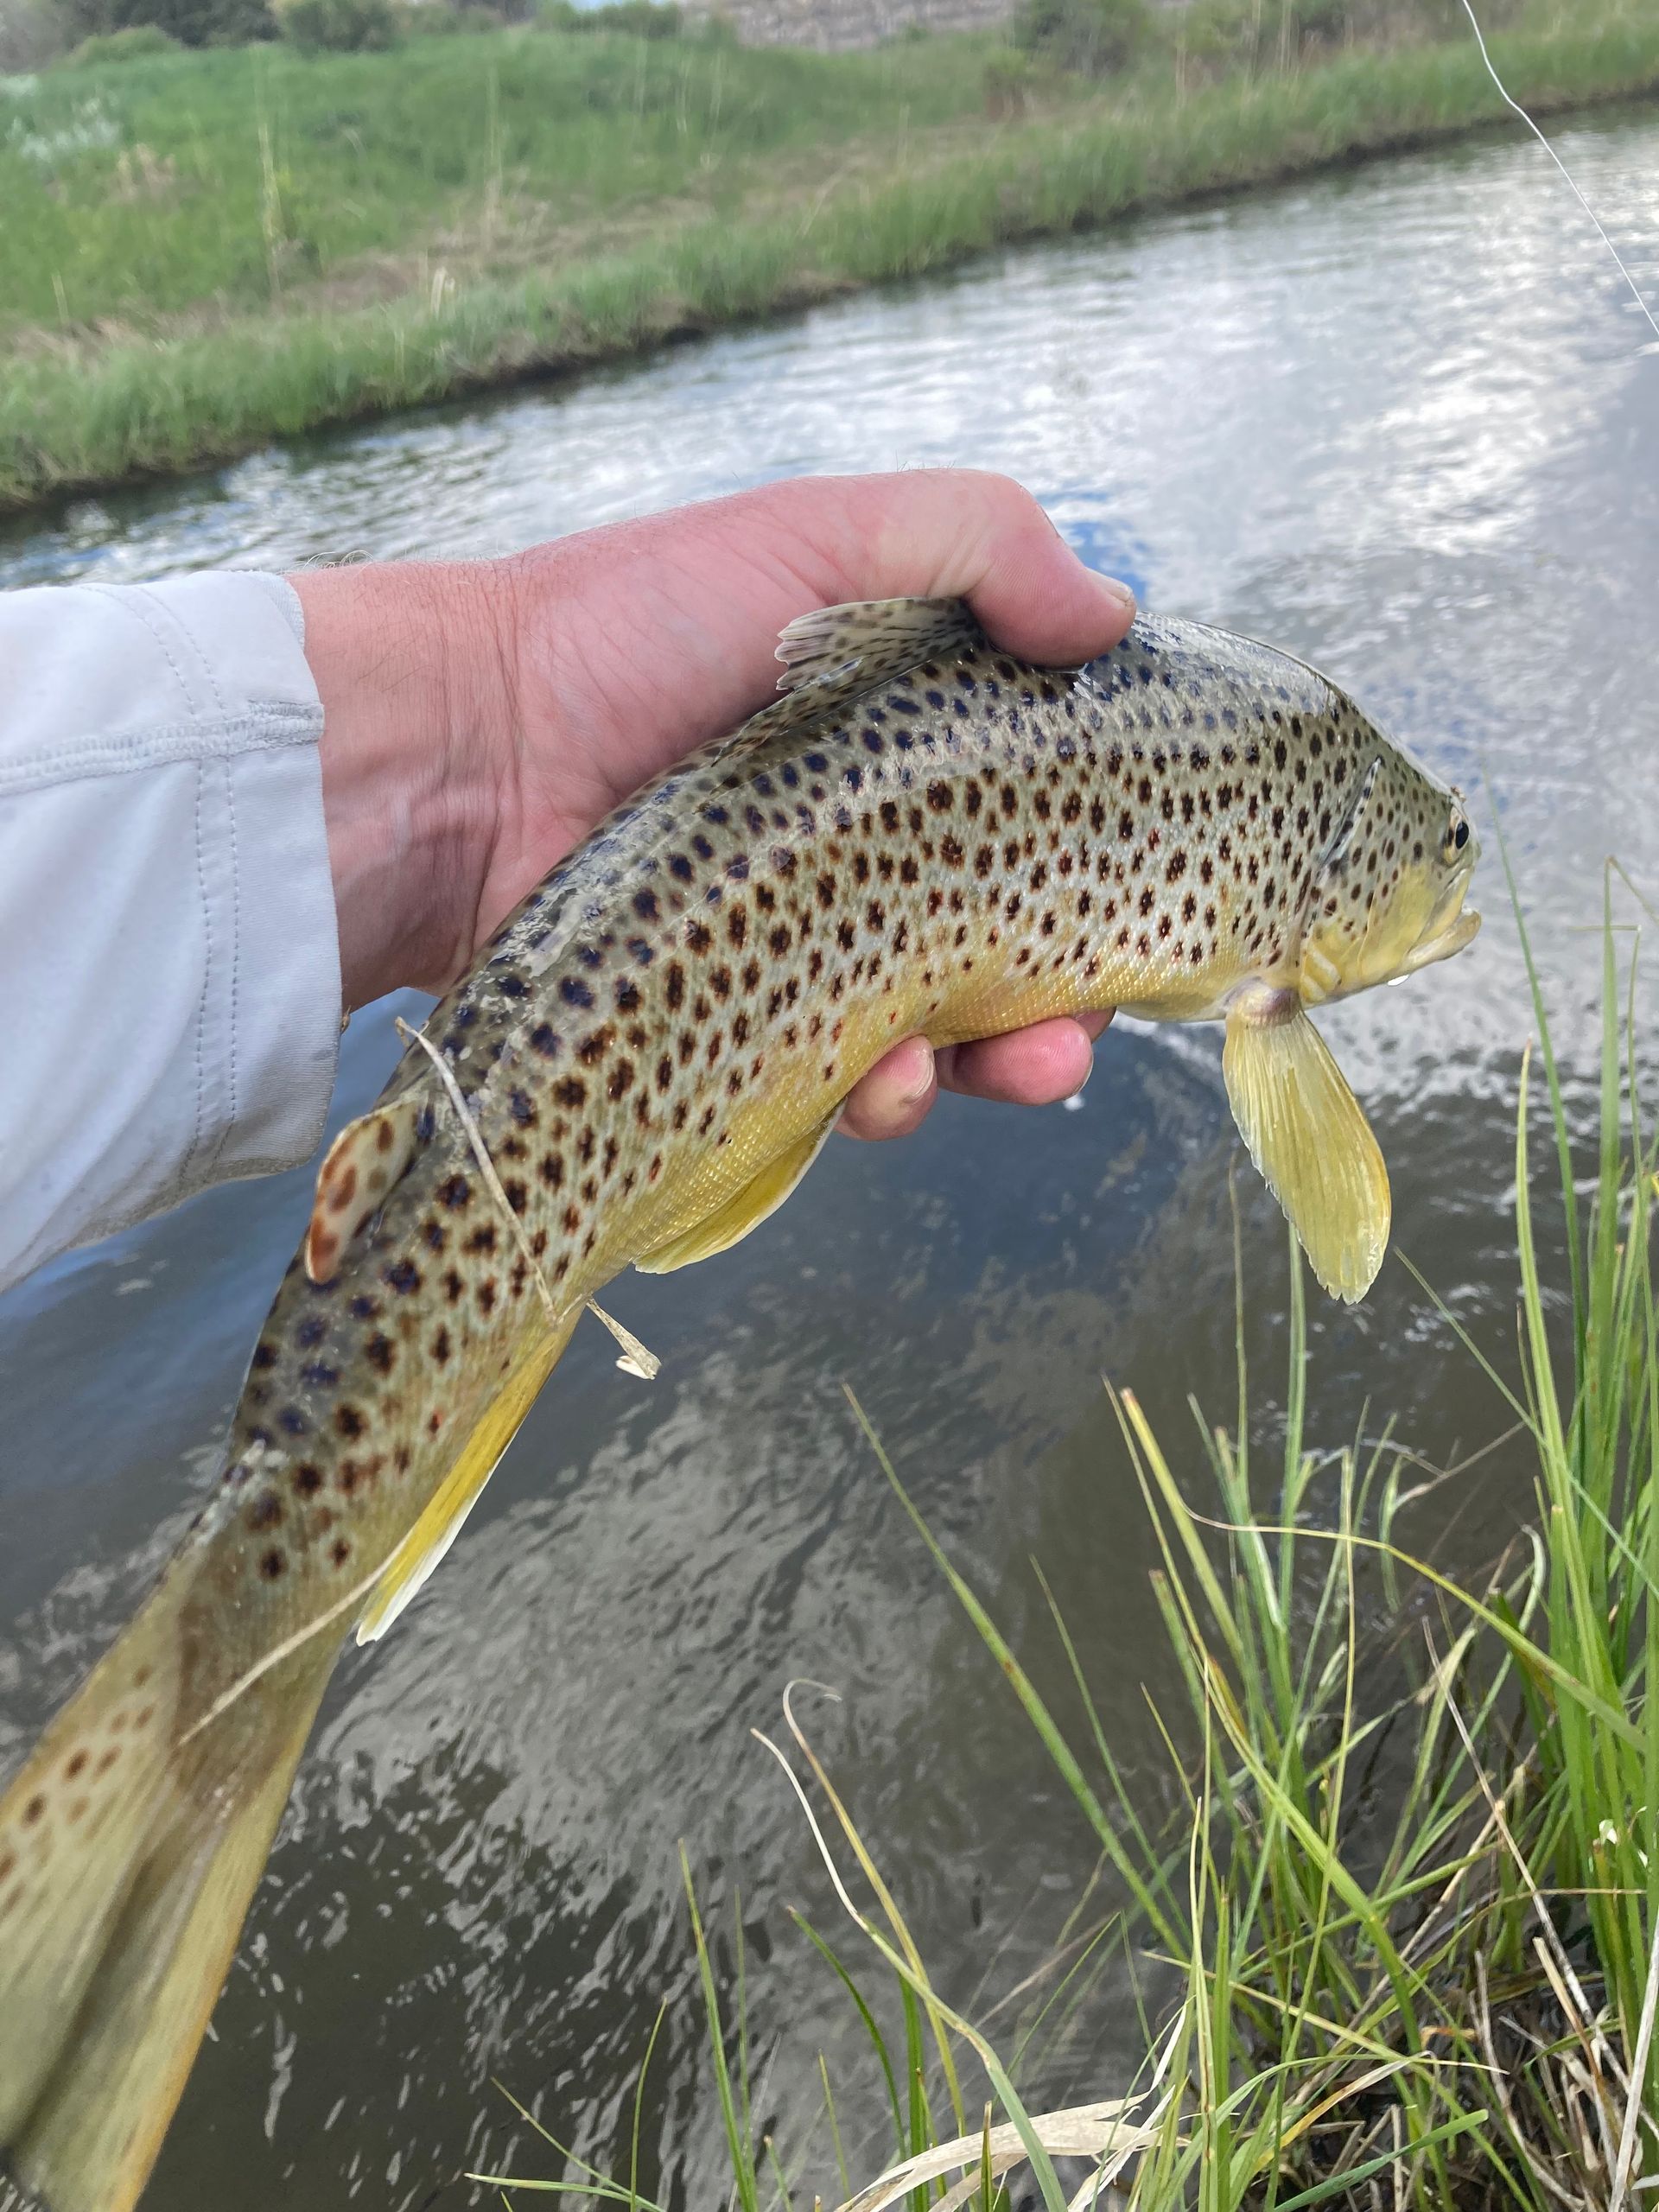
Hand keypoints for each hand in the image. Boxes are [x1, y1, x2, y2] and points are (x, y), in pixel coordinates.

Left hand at [291, 470, 1131, 1139]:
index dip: (1098, 853)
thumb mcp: (813, 536)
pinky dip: (880, 1095)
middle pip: (998, 941)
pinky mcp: (729, 1032)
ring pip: (933, 1032)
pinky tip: (885, 1083)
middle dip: (1066, 995)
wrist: (455, 763)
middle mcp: (851, 851)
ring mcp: (790, 949)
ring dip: (997, 1063)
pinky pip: (832, 1088)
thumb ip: (976, 540)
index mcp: (888, 743)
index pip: (1028, 810)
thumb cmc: (624, 632)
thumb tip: (1114, 614)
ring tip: (1022, 1065)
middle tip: (1092, 1022)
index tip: (1150, 887)